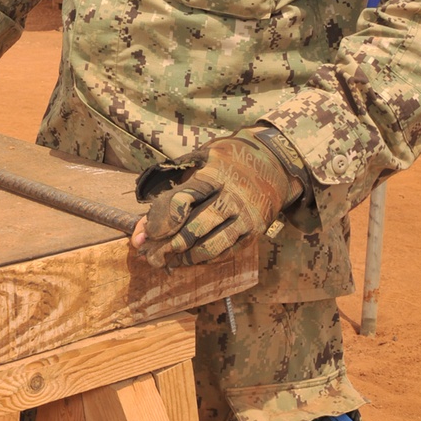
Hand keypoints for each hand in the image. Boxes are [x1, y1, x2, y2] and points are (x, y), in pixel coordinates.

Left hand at [131, 129, 307, 267]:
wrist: (276, 162)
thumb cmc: (228, 160)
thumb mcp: (202, 157)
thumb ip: (174, 183)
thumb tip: (145, 218)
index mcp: (213, 176)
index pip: (181, 201)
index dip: (159, 221)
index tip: (145, 235)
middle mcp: (231, 198)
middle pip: (194, 229)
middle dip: (167, 247)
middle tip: (150, 257)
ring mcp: (245, 217)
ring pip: (211, 247)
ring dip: (186, 259)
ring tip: (169, 262)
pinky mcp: (255, 232)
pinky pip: (227, 252)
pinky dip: (206, 260)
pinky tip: (191, 260)